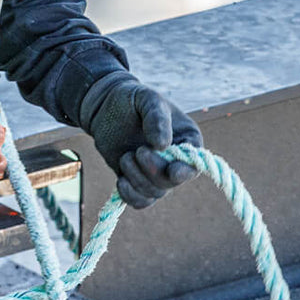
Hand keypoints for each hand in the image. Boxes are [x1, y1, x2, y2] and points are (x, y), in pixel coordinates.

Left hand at [81, 75, 202, 208]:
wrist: (105, 107)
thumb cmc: (131, 99)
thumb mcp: (146, 99)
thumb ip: (156, 117)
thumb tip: (163, 145)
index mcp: (187, 140)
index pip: (193, 165)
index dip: (184, 171)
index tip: (172, 170)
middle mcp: (175, 160)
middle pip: (171, 182)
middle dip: (153, 171)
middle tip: (136, 151)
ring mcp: (155, 172)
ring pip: (154, 193)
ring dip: (137, 179)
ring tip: (125, 157)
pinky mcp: (136, 180)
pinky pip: (140, 201)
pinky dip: (130, 196)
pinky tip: (120, 181)